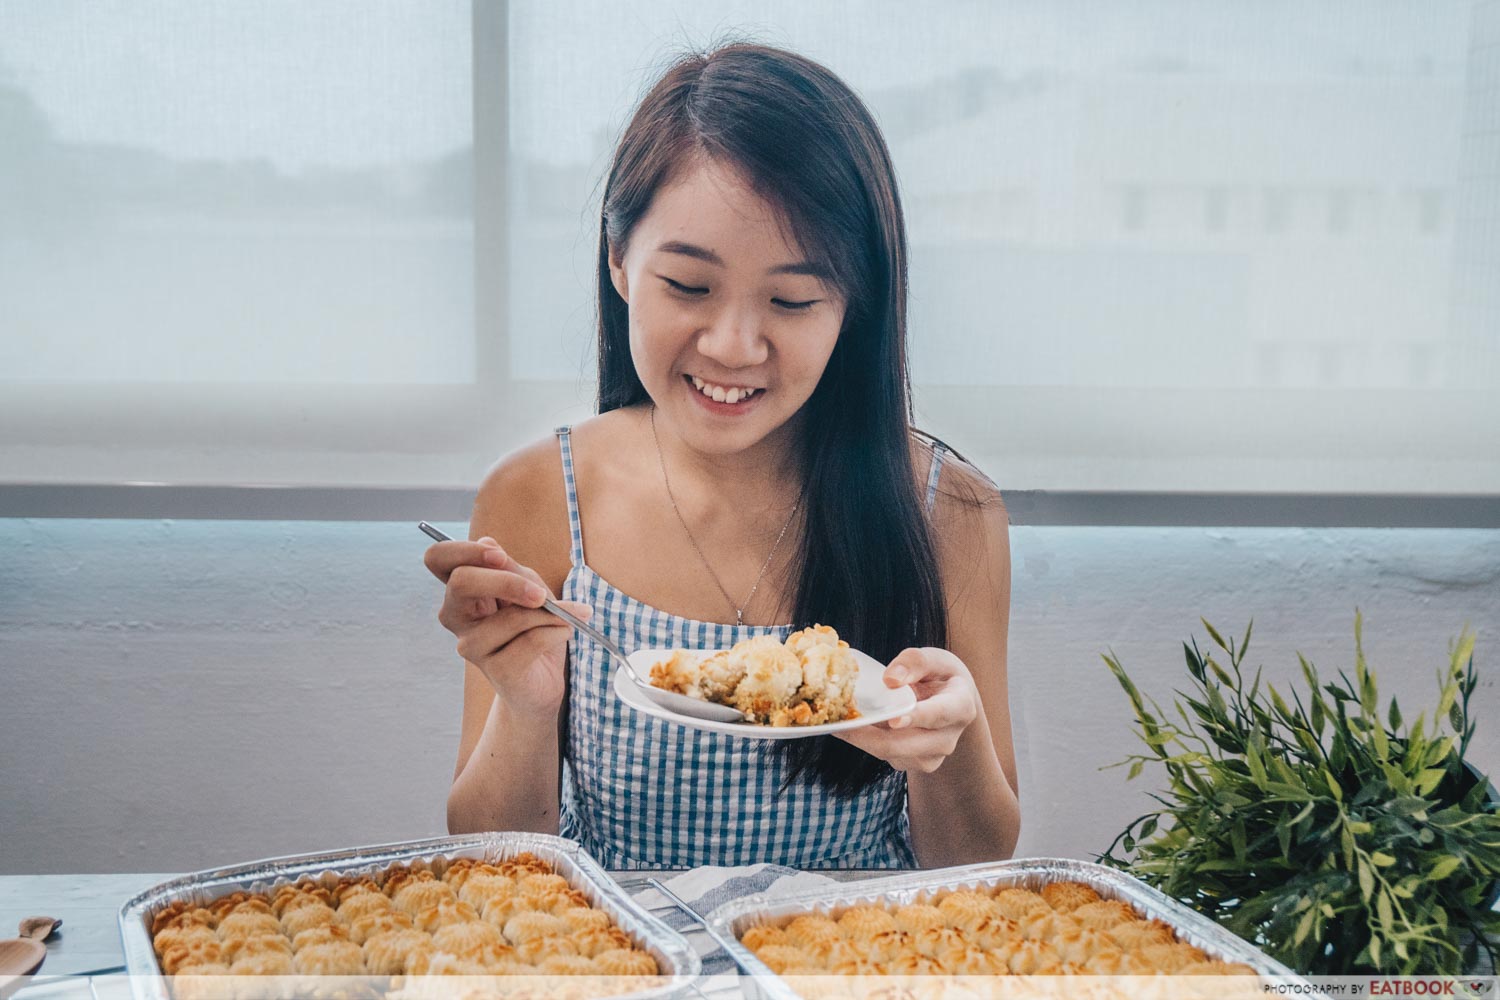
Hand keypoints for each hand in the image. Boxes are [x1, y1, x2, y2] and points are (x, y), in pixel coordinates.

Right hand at [424, 536, 588, 715]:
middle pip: (462, 582)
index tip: (500, 556)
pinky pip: (531, 641)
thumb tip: (489, 543)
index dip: (465, 551)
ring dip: (550, 614)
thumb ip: (512, 569)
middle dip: (507, 581)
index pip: (438, 558)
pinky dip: (557, 632)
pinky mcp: (496, 670)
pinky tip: (564, 633)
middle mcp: (457, 617)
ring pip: (510, 617)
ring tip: (567, 617)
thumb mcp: (529, 588)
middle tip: (541, 594)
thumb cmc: (534, 628)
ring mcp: (472, 646)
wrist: (544, 681)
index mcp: (462, 590)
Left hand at [833, 647, 980, 773]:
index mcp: (960, 707)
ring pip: (889, 752)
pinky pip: (884, 755)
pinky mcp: (913, 764)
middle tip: (840, 720)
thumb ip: (914, 662)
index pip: (939, 714)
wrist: (950, 703)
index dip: (917, 718)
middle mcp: (948, 738)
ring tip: (841, 719)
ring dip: (862, 738)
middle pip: (905, 744)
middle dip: (869, 735)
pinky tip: (854, 724)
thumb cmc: (940, 677)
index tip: (894, 720)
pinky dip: (865, 740)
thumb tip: (890, 680)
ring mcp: (931, 756)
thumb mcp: (934, 659)